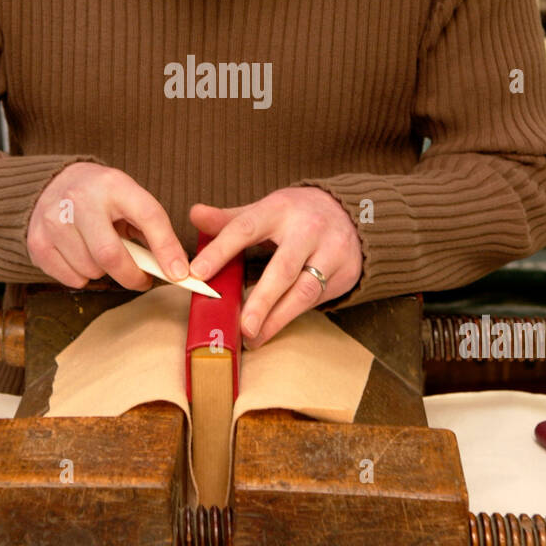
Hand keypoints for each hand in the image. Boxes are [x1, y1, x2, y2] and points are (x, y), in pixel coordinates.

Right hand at [27, 162, 189, 291]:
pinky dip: (83, 278)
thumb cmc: (101, 198)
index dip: (166, 248)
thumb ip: (151, 229)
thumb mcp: (129, 199)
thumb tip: (175, 270)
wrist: (53, 183)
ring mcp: (54, 220)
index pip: (148, 216)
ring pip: (90, 270)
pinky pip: (70, 279)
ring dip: (104, 273)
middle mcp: (80, 199)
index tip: (179, 274)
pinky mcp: (37, 241)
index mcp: (113, 184)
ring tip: (103, 255)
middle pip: (110, 255)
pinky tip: (82, 257)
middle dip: (131, 276)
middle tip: (141, 279)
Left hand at [188, 187, 362, 347]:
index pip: (245, 228)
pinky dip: (291, 315)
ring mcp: (331, 251)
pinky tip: (271, 328)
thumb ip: (229, 219)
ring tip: (253, 337)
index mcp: (279, 209)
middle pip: (282, 268)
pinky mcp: (344, 273)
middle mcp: (307, 229)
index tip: (197, 273)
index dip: (220, 251)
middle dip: (261, 299)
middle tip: (241, 325)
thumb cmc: (296, 215)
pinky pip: (316, 299)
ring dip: (277, 317)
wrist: (352, 213)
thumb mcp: (265, 210)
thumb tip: (193, 214)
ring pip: (304, 290)